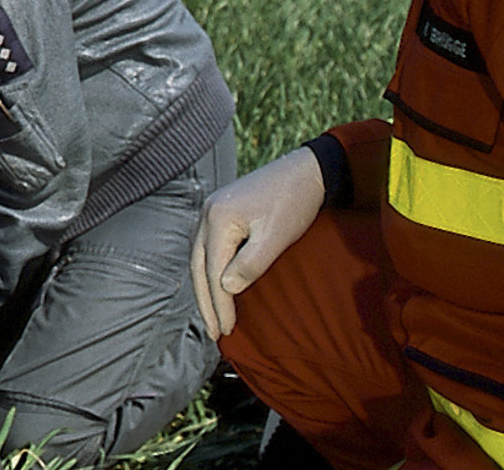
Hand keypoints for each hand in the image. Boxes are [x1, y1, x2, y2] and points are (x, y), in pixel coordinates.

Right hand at [190, 147, 324, 339]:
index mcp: (218, 217)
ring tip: (213, 315)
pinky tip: (217, 285)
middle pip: (198, 266)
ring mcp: (211, 210)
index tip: (227, 331)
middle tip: (215, 332)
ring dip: (205, 288)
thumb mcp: (277, 236)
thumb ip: (251, 263)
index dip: (220, 304)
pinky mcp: (220, 212)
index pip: (213, 272)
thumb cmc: (294, 202)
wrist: (305, 170)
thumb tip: (226, 288)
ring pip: (198, 258)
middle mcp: (207, 213)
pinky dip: (209, 271)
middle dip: (206, 302)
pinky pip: (206, 248)